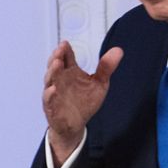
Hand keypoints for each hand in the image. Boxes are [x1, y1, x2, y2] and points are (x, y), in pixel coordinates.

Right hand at [42, 42, 122, 164]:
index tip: (65, 43)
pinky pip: (49, 100)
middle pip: (55, 66)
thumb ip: (106, 67)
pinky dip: (50, 95)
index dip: (65, 50)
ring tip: (56, 63)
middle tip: (59, 50)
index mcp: (70, 72)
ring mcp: (54, 93)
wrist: (76, 124)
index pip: (66, 58)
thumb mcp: (99, 83)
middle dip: (56, 57)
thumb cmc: (84, 101)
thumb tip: (119, 50)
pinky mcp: (52, 107)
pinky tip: (53, 89)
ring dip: (52, 72)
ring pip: (50, 81)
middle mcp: (60, 80)